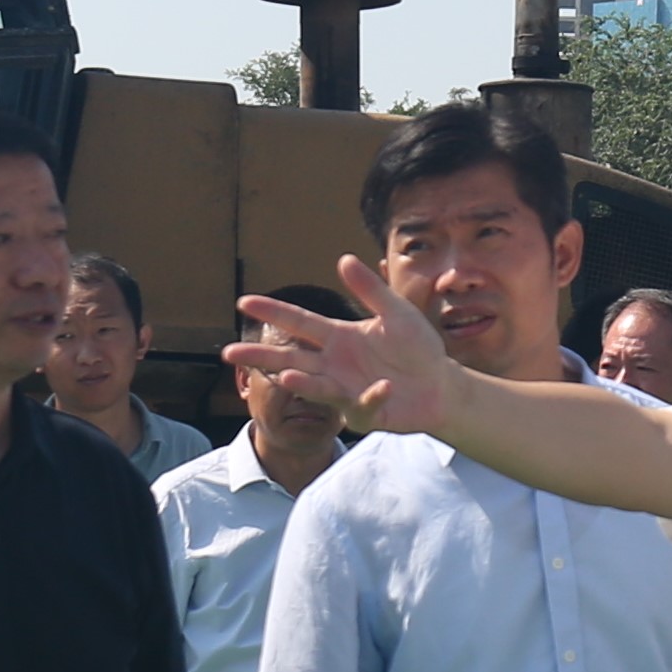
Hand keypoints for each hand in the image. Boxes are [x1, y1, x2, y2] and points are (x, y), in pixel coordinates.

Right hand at [230, 257, 456, 432]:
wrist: (443, 384)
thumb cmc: (418, 347)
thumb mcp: (397, 313)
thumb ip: (371, 290)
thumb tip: (344, 259)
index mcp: (339, 337)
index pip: (299, 322)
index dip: (273, 312)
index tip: (244, 302)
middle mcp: (335, 365)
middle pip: (291, 359)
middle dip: (261, 356)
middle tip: (228, 353)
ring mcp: (346, 390)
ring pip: (315, 387)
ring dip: (301, 382)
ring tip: (284, 376)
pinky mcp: (365, 413)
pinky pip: (363, 406)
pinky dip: (371, 396)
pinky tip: (384, 386)